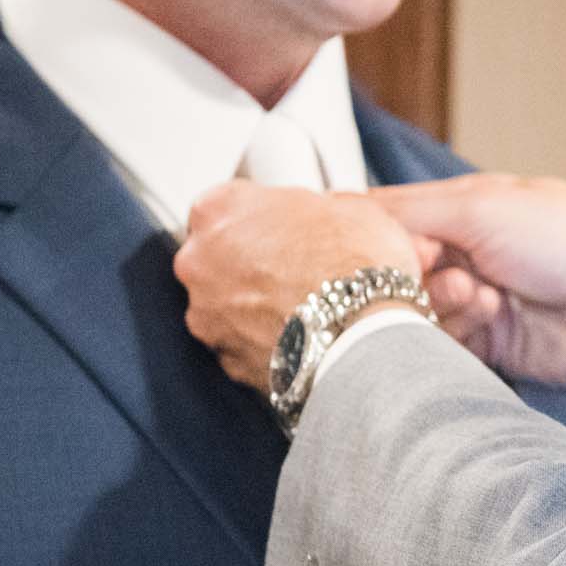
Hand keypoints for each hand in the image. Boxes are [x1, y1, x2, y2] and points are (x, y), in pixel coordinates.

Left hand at [176, 184, 431, 390]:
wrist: (366, 336)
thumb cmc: (357, 267)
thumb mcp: (350, 207)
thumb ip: (318, 207)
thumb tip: (330, 215)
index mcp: (219, 210)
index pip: (225, 206)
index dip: (260, 218)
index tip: (282, 227)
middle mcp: (199, 262)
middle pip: (217, 257)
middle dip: (251, 262)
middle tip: (297, 267)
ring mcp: (207, 315)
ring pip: (225, 304)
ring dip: (255, 305)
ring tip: (303, 306)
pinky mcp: (226, 359)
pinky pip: (242, 344)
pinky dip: (265, 341)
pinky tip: (301, 335)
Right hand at [367, 174, 565, 388]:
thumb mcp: (483, 206)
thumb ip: (409, 211)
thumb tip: (342, 207)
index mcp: (466, 208)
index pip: (390, 219)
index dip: (371, 235)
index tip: (364, 246)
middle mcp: (468, 254)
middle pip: (396, 272)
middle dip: (407, 275)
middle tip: (438, 271)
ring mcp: (479, 303)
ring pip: (416, 313)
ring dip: (440, 306)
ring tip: (481, 297)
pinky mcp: (491, 349)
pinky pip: (443, 348)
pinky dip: (455, 335)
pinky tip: (488, 320)